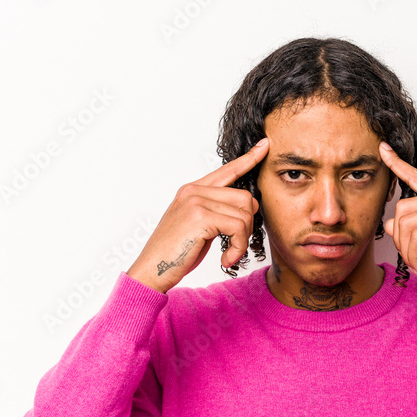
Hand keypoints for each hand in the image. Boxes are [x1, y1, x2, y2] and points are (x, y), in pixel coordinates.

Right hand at [127, 138, 269, 292]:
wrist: (152, 270)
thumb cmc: (176, 253)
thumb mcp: (198, 227)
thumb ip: (217, 212)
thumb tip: (248, 207)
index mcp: (192, 190)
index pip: (227, 171)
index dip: (248, 159)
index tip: (264, 146)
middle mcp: (194, 191)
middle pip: (245, 198)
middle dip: (247, 225)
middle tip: (236, 245)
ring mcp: (196, 201)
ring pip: (244, 213)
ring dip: (242, 240)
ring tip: (230, 254)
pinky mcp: (200, 216)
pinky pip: (238, 227)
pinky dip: (238, 247)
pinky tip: (226, 259)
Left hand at [379, 141, 416, 289]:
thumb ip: (414, 230)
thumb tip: (390, 223)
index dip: (398, 165)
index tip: (383, 150)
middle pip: (402, 208)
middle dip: (399, 238)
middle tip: (410, 258)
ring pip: (406, 223)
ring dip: (406, 250)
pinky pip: (416, 235)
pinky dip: (413, 255)